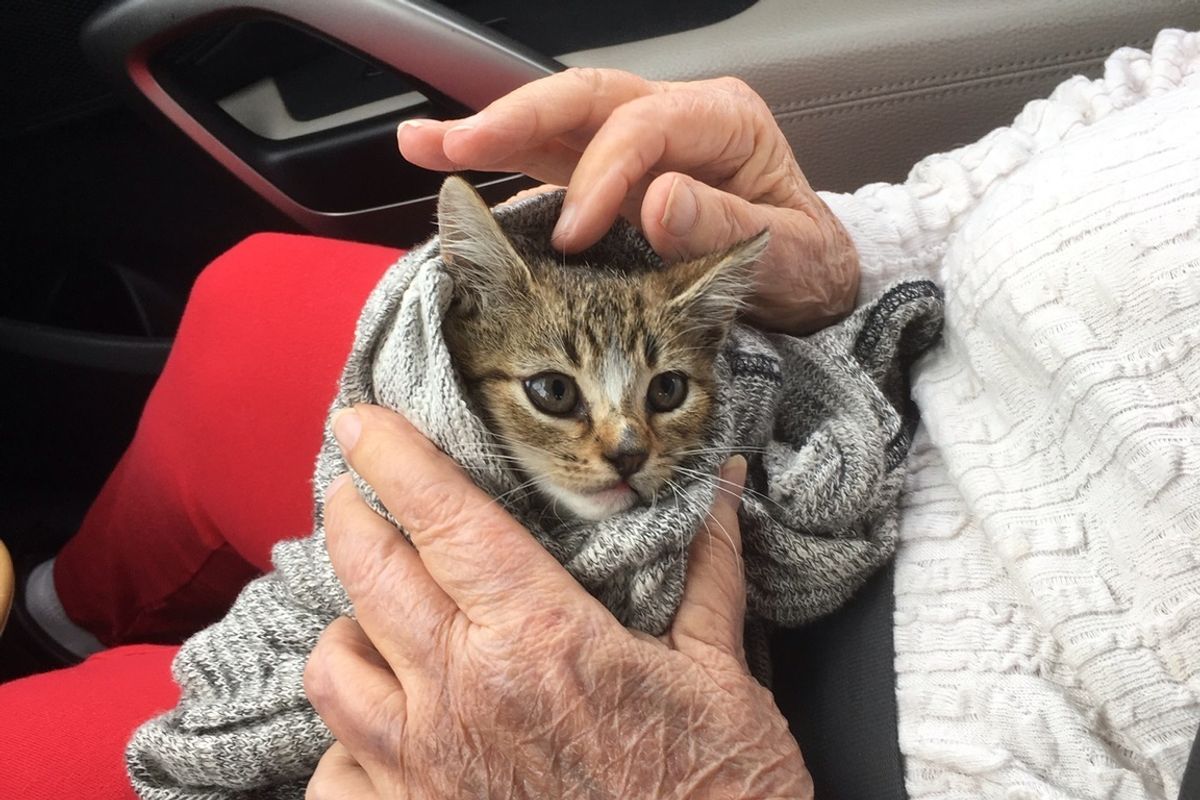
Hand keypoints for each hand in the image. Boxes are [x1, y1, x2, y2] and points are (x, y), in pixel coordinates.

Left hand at [304, 404, 812, 798]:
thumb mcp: (722, 675)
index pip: (446, 519)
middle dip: (353, 514)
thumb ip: (708, 569)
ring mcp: (427, 765)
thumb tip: (720, 485)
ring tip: (379, 614)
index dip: (394, 455)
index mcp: (543, 638)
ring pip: (334, 666)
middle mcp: (467, 693)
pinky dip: (346, 738)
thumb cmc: (719, 794)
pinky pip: (334, 769)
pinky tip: (383, 725)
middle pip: (367, 572)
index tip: (362, 418)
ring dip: (348, 625)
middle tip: (363, 493)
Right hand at [398, 68, 858, 332]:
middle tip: (455, 146)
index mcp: (724, 125)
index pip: (644, 130)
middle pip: (584, 102)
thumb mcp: (791, 257)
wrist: (810, 284)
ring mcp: (639, 150)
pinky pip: (553, 163)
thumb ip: (728, 229)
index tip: (573, 234)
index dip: (601, 176)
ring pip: (557, 124)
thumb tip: (658, 200)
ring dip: (490, 133)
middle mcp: (675, 123)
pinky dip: (504, 167)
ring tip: (427, 148)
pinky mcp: (613, 181)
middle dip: (515, 120)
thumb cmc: (805, 269)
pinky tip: (455, 174)